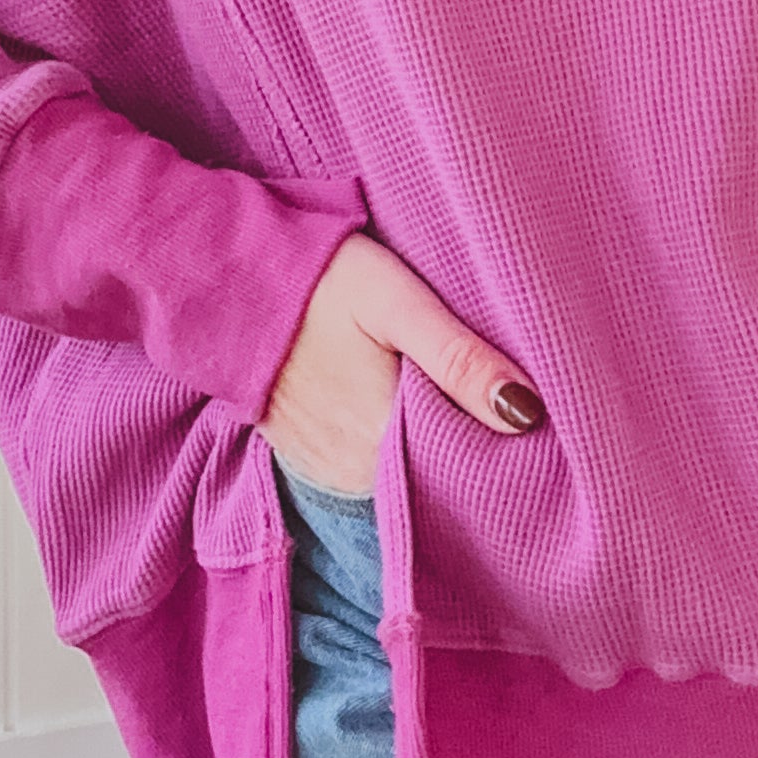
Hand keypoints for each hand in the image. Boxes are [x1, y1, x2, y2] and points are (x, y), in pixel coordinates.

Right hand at [258, 231, 545, 499]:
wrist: (226, 277)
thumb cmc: (318, 278)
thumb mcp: (396, 302)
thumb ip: (459, 358)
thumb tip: (528, 412)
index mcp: (380, 444)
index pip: (467, 474)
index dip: (503, 449)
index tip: (531, 420)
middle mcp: (352, 477)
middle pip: (437, 480)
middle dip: (473, 448)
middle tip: (505, 400)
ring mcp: (327, 474)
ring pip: (406, 477)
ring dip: (434, 448)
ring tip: (461, 402)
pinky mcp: (310, 461)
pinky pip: (373, 470)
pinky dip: (397, 446)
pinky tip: (413, 409)